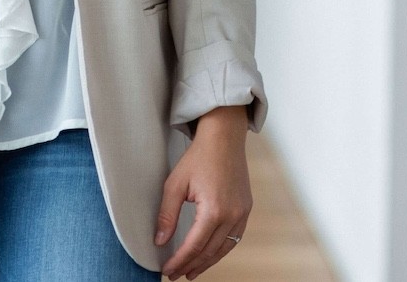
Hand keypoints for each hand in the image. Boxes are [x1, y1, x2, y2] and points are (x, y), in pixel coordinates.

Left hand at [156, 106, 252, 278]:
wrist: (224, 139)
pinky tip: (210, 254)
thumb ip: (167, 214)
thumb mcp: (175, 184)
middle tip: (177, 275)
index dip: (180, 261)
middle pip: (210, 251)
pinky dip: (221, 249)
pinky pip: (234, 238)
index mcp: (214, 211)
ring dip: (207, 262)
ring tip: (192, 271)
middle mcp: (232, 216)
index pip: (194, 246)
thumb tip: (160, 241)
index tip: (168, 271)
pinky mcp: (246, 210)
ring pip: (224, 248)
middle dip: (192, 265)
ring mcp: (242, 214)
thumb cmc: (198, 157)